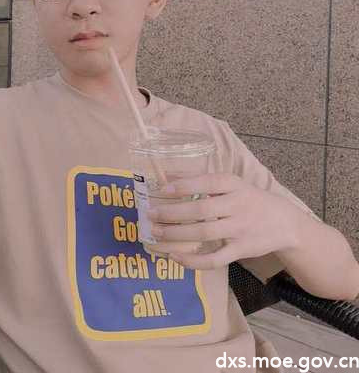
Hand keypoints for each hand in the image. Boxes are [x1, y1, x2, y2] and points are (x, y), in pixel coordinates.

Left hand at [147, 172, 300, 269]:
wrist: (285, 223)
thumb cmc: (249, 199)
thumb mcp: (231, 183)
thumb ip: (201, 180)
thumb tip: (167, 175)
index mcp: (233, 184)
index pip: (206, 182)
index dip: (183, 186)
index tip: (162, 190)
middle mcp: (237, 205)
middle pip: (201, 210)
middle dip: (173, 213)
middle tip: (151, 214)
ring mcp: (239, 229)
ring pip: (204, 233)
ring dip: (176, 234)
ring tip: (156, 232)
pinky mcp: (241, 250)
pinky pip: (215, 259)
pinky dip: (193, 260)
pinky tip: (175, 257)